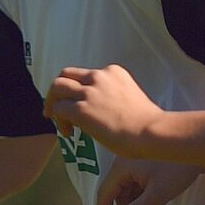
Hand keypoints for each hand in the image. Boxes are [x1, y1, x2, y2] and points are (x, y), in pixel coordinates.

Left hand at [45, 65, 164, 155]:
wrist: (151, 131)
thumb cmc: (148, 122)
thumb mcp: (131, 97)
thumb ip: (114, 96)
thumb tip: (104, 111)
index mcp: (113, 72)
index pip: (87, 75)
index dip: (79, 88)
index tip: (80, 102)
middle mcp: (99, 77)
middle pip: (66, 74)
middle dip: (58, 90)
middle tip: (57, 106)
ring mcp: (88, 92)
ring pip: (57, 87)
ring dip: (52, 102)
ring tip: (54, 117)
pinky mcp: (81, 110)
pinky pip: (59, 109)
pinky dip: (58, 120)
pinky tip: (68, 132)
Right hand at [93, 158, 201, 204]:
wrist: (198, 148)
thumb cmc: (178, 168)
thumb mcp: (156, 195)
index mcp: (122, 167)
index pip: (105, 193)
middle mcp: (125, 162)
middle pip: (119, 192)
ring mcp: (136, 161)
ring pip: (130, 189)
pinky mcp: (146, 161)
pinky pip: (138, 182)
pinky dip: (143, 196)